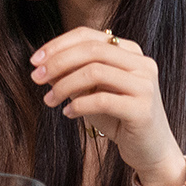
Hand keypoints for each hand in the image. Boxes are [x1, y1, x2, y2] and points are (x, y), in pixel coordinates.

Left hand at [31, 27, 185, 185]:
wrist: (150, 149)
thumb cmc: (118, 117)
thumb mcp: (91, 91)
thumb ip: (72, 74)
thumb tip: (41, 65)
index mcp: (130, 51)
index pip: (89, 35)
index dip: (58, 44)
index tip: (34, 60)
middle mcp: (142, 63)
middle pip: (91, 50)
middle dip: (58, 62)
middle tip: (35, 77)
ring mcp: (145, 85)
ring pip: (95, 72)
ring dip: (64, 85)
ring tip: (49, 100)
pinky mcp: (143, 109)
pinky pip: (102, 100)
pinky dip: (78, 105)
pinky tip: (67, 113)